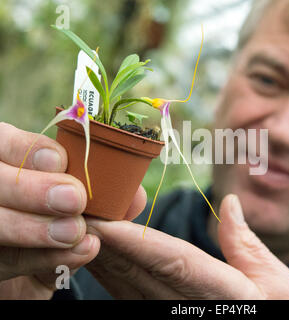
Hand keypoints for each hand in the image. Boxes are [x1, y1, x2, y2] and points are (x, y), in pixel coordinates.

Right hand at [0, 122, 101, 298]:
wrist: (44, 263)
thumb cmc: (66, 220)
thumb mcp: (84, 202)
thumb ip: (103, 194)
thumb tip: (135, 196)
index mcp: (11, 161)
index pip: (4, 142)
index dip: (26, 149)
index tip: (59, 160)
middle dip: (31, 188)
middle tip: (74, 199)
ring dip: (33, 227)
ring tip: (76, 231)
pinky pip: (7, 260)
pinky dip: (43, 258)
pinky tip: (76, 252)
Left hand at [85, 194, 288, 298]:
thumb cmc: (279, 315)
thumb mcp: (279, 285)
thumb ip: (246, 242)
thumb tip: (230, 201)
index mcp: (221, 295)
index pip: (172, 264)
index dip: (136, 244)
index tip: (105, 222)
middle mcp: (189, 309)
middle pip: (139, 273)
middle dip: (105, 241)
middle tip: (77, 208)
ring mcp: (169, 316)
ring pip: (125, 285)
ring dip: (99, 253)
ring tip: (77, 221)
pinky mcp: (161, 317)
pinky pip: (126, 294)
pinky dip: (107, 270)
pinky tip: (93, 249)